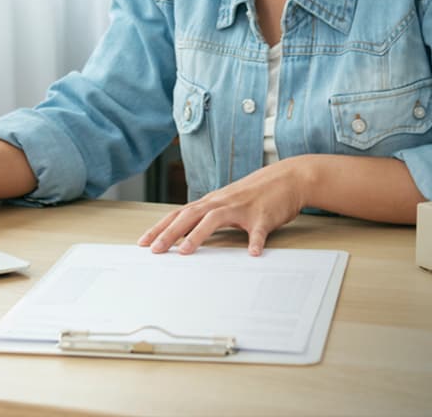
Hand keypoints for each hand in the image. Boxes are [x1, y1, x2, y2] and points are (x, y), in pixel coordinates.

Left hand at [137, 159, 310, 255]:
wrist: (288, 178)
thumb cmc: (256, 194)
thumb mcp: (227, 203)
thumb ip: (209, 217)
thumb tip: (186, 235)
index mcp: (212, 202)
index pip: (179, 214)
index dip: (160, 228)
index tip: (143, 242)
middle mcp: (222, 202)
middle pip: (190, 216)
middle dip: (170, 233)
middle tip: (155, 250)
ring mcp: (242, 208)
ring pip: (215, 219)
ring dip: (198, 234)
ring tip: (186, 251)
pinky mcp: (264, 216)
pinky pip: (258, 230)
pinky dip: (255, 241)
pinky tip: (253, 253)